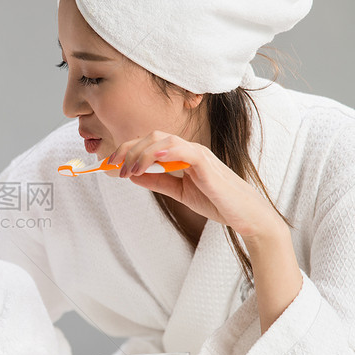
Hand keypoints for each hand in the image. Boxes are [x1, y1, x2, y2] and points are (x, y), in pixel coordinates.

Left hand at [109, 131, 282, 238]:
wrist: (245, 217)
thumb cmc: (217, 202)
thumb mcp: (179, 192)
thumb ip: (157, 181)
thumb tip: (131, 174)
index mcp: (182, 154)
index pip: (150, 142)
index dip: (127, 149)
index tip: (109, 164)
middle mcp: (189, 150)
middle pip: (153, 137)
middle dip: (128, 149)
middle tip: (113, 167)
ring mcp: (200, 155)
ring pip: (165, 140)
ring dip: (141, 153)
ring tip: (128, 170)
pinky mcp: (208, 166)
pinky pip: (186, 151)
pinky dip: (167, 152)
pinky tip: (151, 159)